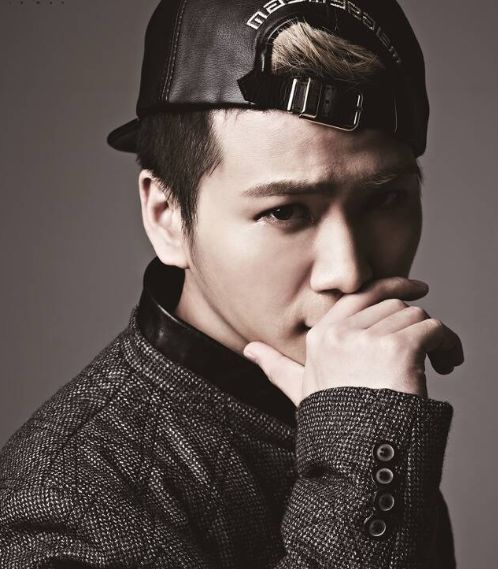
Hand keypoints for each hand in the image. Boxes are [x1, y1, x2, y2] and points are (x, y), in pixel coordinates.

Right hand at [243, 277, 463, 405]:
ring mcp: (368, 339)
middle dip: (415, 323)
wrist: (356, 457)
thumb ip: (277, 367)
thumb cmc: (332, 426)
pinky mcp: (397, 348)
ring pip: (415, 316)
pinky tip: (448, 364)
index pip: (361, 293)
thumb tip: (249, 350)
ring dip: (435, 338)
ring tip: (440, 364)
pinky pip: (434, 329)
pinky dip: (449, 344)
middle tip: (431, 349)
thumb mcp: (301, 392)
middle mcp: (341, 332)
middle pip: (392, 305)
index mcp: (321, 336)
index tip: (416, 289)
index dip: (392, 286)